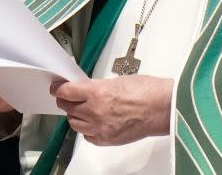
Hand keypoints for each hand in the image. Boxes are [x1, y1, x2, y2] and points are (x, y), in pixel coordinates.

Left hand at [50, 75, 172, 145]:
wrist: (163, 108)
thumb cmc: (148, 91)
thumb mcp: (117, 80)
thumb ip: (98, 87)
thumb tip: (87, 90)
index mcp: (97, 93)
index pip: (66, 91)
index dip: (59, 88)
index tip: (57, 87)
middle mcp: (95, 111)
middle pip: (68, 107)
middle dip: (67, 100)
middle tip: (69, 96)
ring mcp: (100, 127)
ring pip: (75, 123)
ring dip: (75, 115)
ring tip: (82, 110)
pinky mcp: (107, 139)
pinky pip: (88, 136)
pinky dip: (87, 130)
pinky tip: (93, 123)